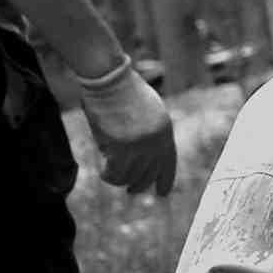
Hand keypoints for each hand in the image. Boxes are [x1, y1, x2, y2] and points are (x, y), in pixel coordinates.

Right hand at [80, 68, 178, 196]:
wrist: (110, 79)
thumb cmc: (122, 91)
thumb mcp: (146, 111)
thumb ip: (149, 132)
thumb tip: (141, 156)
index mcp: (165, 131)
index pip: (168, 163)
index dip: (165, 180)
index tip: (162, 193)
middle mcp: (156, 141)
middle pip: (149, 174)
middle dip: (139, 185)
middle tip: (131, 190)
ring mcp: (140, 146)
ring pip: (130, 176)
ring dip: (120, 179)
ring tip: (110, 175)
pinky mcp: (121, 148)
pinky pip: (115, 173)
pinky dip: (108, 175)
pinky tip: (103, 171)